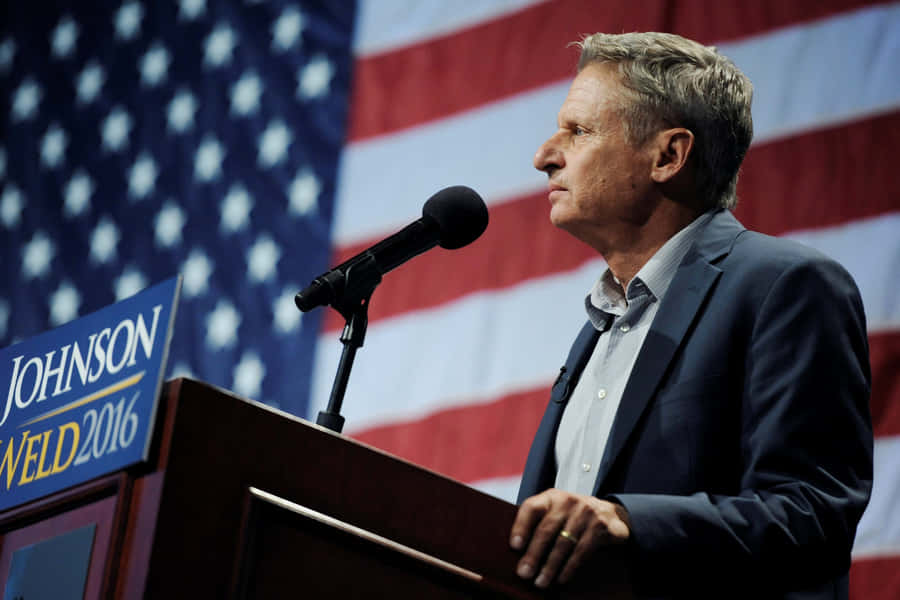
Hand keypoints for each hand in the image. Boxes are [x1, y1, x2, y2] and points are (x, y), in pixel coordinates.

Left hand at [510, 489, 630, 588]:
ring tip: (541, 582)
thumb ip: (538, 523)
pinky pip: (581, 550)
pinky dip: (569, 567)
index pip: (532, 507)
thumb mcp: (556, 512)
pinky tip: (561, 578)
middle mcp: (568, 501)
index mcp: (552, 497)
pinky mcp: (601, 526)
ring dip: (550, 566)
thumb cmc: (573, 517)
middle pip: (546, 529)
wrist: (610, 513)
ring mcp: (586, 512)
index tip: (514, 546)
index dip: (521, 526)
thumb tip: (517, 551)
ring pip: (563, 543)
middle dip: (533, 554)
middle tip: (524, 573)